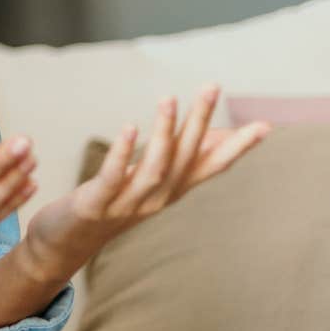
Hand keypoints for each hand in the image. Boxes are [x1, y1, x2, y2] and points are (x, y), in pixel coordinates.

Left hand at [19, 85, 268, 280]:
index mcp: (170, 192)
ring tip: (169, 99)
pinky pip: (114, 177)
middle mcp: (156, 200)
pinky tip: (129, 127)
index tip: (265, 127)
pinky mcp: (96, 205)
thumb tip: (211, 133)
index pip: (210, 167)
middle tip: (211, 86)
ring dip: (164, 132)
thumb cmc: (109, 204)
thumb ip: (177, 159)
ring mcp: (127, 205)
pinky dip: (123, 152)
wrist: (64, 243)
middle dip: (200, 121)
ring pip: (154, 167)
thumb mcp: (148, 182)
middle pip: (185, 158)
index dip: (237, 148)